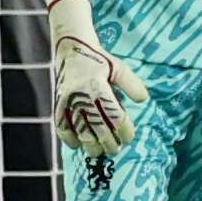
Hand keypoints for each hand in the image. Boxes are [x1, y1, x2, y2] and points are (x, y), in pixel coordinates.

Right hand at [48, 0, 147, 156]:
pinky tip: (77, 145)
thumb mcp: (119, 67)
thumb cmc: (99, 59)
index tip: (129, 136)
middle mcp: (82, 96)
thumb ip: (132, 84)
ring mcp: (67, 101)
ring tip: (98, 152)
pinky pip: (61, 126)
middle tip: (116, 150)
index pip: (114, 115)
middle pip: (97, 127)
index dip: (123, 129)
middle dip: (108, 142)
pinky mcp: (57, 103)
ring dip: (89, 144)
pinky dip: (68, 138)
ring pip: (79, 130)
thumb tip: (144, 100)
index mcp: (98, 87)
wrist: (71, 48)